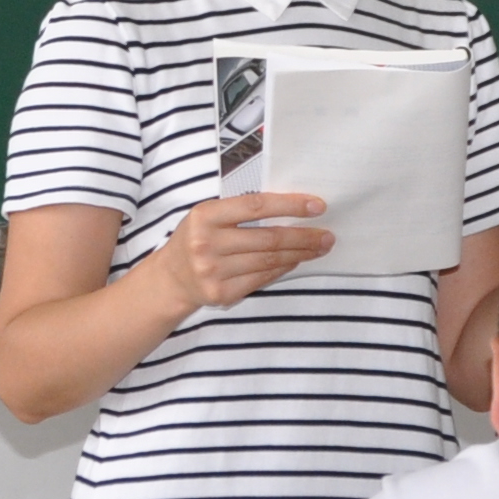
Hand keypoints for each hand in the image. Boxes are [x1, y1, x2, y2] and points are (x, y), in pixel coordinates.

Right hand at [151, 189, 333, 312]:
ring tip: (319, 248)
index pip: (256, 206)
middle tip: (327, 235)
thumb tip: (292, 208)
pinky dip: (283, 269)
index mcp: (205, 215)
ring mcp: (214, 271)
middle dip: (303, 236)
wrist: (170, 279)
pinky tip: (296, 261)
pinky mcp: (222, 293)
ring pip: (269, 260)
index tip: (317, 206)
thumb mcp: (208, 215)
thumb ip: (241, 210)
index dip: (290, 205)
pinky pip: (262, 279)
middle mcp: (207, 243)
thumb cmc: (196, 239)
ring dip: (299, 254)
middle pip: (268, 238)